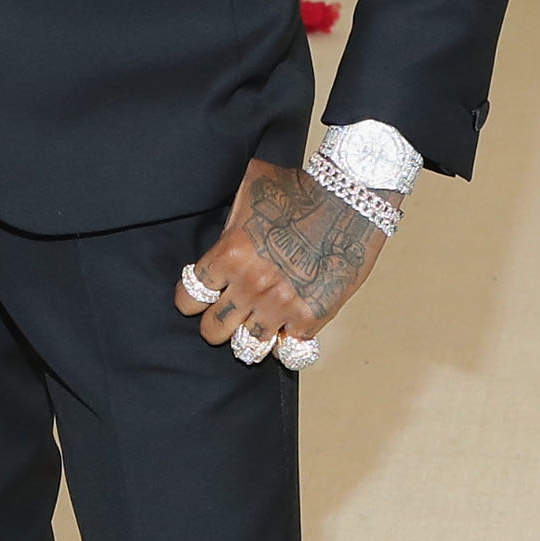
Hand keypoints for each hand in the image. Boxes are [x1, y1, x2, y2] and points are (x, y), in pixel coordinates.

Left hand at [174, 158, 388, 355]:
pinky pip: (288, 351)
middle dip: (217, 321)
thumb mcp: (250, 190)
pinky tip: (286, 329)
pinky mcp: (311, 317)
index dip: (192, 298)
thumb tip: (217, 230)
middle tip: (228, 312)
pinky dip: (285, 342)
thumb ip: (228, 220)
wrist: (350, 198)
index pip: (189, 298)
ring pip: (247, 347)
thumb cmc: (302, 189)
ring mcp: (282, 305)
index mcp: (230, 254)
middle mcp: (252, 284)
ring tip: (256, 322)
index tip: (203, 295)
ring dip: (250, 334)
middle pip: (213, 330)